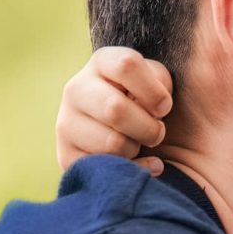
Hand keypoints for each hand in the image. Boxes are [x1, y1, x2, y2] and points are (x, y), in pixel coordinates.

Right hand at [55, 47, 173, 172]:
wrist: (134, 139)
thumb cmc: (150, 104)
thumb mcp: (160, 81)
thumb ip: (165, 78)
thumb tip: (166, 94)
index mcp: (102, 63)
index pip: (126, 66)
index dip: (154, 91)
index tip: (164, 107)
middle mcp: (76, 89)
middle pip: (115, 109)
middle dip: (148, 128)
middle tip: (156, 132)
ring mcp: (67, 123)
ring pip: (111, 143)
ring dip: (136, 149)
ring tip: (138, 144)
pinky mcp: (66, 156)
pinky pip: (105, 169)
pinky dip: (132, 170)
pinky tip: (139, 164)